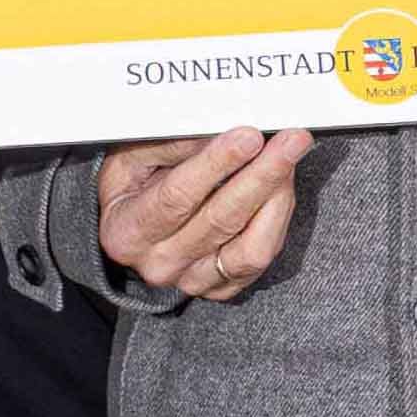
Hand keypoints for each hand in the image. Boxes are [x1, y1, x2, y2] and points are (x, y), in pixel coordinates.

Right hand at [98, 128, 306, 299]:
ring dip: (277, 195)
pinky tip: (282, 186)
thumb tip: (219, 130)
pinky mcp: (223, 286)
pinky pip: (261, 255)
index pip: (177, 197)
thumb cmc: (134, 187)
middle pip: (220, 220)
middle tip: (290, 141)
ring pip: (249, 246)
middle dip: (262, 175)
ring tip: (290, 156)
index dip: (217, 165)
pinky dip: (278, 217)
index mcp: (126, 232)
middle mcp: (158, 263)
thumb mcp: (135, 156)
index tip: (248, 137)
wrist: (135, 227)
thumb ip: (175, 144)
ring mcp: (193, 280)